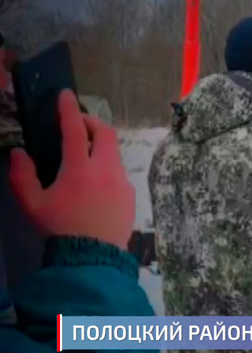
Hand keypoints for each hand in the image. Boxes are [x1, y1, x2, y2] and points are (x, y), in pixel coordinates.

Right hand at [9, 91, 133, 249]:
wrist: (92, 258)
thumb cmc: (59, 229)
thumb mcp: (32, 204)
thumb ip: (22, 176)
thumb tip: (19, 152)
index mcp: (80, 169)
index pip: (75, 130)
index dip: (69, 110)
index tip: (66, 95)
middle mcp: (106, 170)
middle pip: (105, 133)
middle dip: (91, 122)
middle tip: (76, 123)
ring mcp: (122, 182)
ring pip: (114, 152)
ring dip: (100, 144)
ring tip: (83, 151)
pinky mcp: (130, 194)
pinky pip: (119, 171)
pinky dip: (106, 165)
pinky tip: (95, 180)